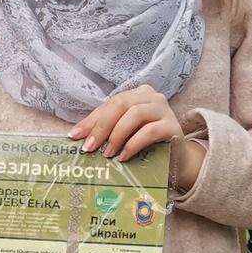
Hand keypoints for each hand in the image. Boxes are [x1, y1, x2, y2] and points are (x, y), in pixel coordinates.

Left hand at [69, 86, 183, 163]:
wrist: (177, 158)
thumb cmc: (147, 144)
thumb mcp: (125, 134)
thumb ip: (107, 130)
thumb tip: (79, 137)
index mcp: (137, 94)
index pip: (110, 104)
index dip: (91, 120)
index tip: (74, 136)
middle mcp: (151, 97)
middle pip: (120, 105)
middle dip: (101, 126)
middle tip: (90, 147)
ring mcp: (163, 109)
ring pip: (134, 115)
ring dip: (117, 135)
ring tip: (108, 153)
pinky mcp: (172, 126)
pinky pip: (149, 131)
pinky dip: (133, 144)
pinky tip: (124, 156)